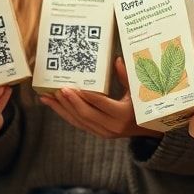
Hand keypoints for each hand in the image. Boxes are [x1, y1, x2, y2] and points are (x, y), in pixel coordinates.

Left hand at [39, 59, 160, 138]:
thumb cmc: (143, 104)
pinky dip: (65, 114)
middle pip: (86, 114)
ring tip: (47, 97)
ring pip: (79, 121)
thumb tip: (116, 59)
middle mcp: (112, 126)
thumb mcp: (139, 90)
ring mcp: (103, 132)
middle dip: (71, 102)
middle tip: (59, 89)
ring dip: (62, 109)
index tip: (75, 87)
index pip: (102, 104)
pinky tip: (53, 105)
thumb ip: (126, 76)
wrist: (147, 128)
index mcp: (123, 114)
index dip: (87, 96)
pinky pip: (78, 124)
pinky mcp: (97, 133)